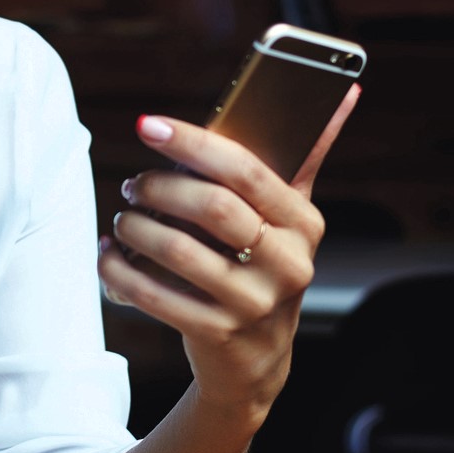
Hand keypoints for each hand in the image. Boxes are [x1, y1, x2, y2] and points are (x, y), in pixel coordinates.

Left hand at [99, 84, 359, 420]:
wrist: (256, 360)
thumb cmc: (265, 268)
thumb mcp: (290, 218)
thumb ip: (306, 156)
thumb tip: (343, 92)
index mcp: (303, 224)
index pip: (247, 170)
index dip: (193, 142)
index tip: (149, 126)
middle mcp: (287, 264)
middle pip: (213, 208)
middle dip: (160, 187)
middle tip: (134, 184)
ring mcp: (254, 304)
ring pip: (179, 251)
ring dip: (136, 228)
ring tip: (123, 220)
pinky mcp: (218, 335)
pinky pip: (156, 296)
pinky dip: (122, 272)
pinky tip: (109, 257)